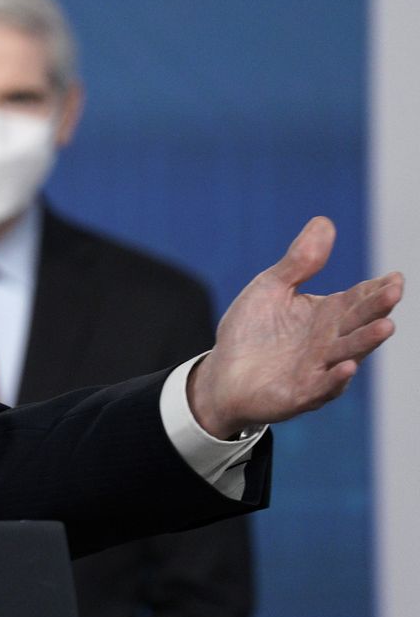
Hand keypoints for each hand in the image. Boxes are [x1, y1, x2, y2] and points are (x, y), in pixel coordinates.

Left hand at [189, 217, 402, 438]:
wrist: (223, 373)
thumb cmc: (251, 330)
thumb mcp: (271, 288)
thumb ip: (299, 262)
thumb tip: (324, 221)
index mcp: (327, 315)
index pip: (357, 299)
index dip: (376, 289)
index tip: (394, 277)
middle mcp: (330, 342)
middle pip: (358, 323)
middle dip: (377, 309)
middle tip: (393, 292)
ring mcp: (318, 370)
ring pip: (347, 354)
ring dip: (366, 341)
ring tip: (385, 326)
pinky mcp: (299, 395)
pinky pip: (321, 387)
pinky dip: (334, 379)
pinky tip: (346, 367)